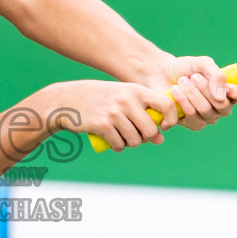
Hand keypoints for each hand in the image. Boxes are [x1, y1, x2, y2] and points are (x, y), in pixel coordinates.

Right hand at [47, 80, 180, 151]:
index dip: (170, 119)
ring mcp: (114, 113)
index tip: (163, 127)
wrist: (67, 100)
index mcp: (136, 90)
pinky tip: (112, 142)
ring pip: (135, 140)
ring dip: (130, 144)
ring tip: (122, 138)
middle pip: (151, 130)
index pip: (166, 104)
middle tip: (135, 136)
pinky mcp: (103, 125)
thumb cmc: (99, 100)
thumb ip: (142, 115)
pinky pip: (119, 144)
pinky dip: (117, 147)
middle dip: (145, 138)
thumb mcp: (122, 100)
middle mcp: (127, 100)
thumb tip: (160, 139)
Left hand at [140, 54, 236, 129]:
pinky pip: (191, 118)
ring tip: (181, 82)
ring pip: (205, 111)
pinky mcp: (191, 123)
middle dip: (205, 90)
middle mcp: (221, 108)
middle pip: (222, 106)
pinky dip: (182, 102)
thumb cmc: (185, 68)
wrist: (160, 73)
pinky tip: (175, 92)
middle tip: (193, 77)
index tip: (228, 87)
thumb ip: (216, 74)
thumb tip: (222, 95)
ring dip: (192, 94)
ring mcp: (207, 118)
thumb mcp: (202, 64)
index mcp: (229, 92)